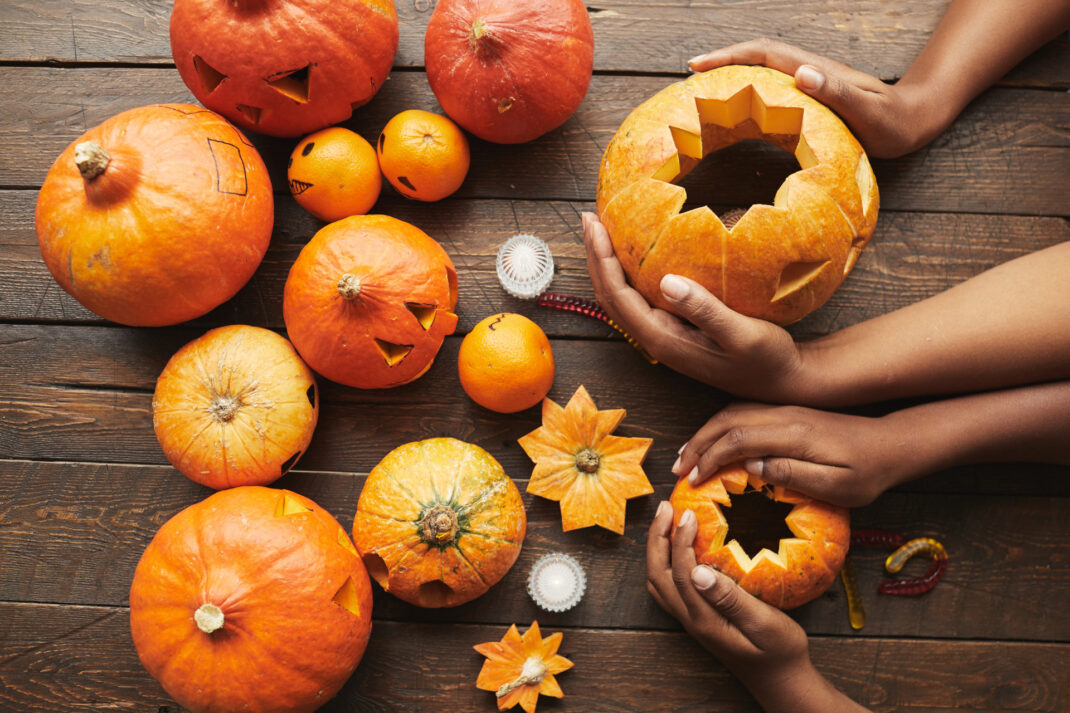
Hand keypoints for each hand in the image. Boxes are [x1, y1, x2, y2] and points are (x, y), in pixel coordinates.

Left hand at [582, 212, 809, 403]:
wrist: (781, 381)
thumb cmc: (766, 358)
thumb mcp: (742, 334)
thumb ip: (705, 311)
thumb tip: (668, 282)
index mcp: (663, 339)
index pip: (618, 296)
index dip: (603, 260)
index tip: (597, 225)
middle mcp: (655, 338)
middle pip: (610, 296)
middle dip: (595, 257)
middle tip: (590, 217)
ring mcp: (662, 334)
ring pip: (620, 297)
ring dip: (606, 264)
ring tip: (601, 229)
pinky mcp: (673, 328)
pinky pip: (638, 298)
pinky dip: (626, 272)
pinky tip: (633, 253)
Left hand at [646, 502, 867, 712]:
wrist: (781, 680)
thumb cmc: (779, 651)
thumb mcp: (763, 624)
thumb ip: (730, 598)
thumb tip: (699, 570)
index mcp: (704, 619)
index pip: (680, 573)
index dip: (679, 540)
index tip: (688, 513)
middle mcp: (690, 620)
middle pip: (658, 575)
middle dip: (657, 538)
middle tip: (666, 507)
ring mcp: (691, 620)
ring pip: (658, 582)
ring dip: (657, 549)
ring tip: (666, 521)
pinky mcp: (697, 618)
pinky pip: (669, 587)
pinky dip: (666, 561)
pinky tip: (679, 546)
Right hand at [674, 403, 905, 506]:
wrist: (893, 444)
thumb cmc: (869, 472)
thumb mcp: (838, 485)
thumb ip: (794, 475)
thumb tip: (751, 466)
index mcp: (793, 433)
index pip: (737, 440)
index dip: (709, 459)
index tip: (691, 481)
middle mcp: (784, 415)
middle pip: (726, 421)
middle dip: (697, 444)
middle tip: (677, 470)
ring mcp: (785, 410)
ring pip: (732, 413)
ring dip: (705, 434)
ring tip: (687, 458)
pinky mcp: (788, 413)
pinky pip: (744, 413)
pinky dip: (720, 427)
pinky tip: (713, 444)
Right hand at [688, 39, 936, 157]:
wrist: (917, 118)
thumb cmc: (895, 122)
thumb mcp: (870, 113)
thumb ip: (839, 93)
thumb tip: (801, 74)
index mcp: (814, 72)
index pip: (763, 54)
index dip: (728, 57)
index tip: (696, 66)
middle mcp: (807, 73)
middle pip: (755, 59)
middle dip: (720, 64)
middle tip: (688, 83)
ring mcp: (809, 84)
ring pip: (761, 74)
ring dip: (731, 78)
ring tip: (703, 98)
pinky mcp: (811, 99)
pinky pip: (770, 92)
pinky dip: (747, 96)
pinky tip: (736, 116)